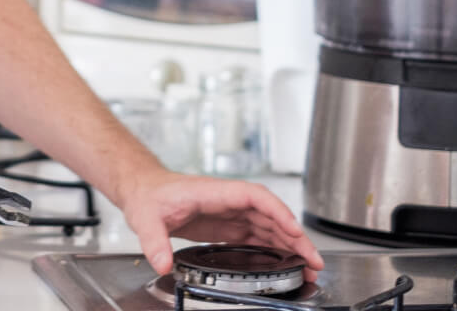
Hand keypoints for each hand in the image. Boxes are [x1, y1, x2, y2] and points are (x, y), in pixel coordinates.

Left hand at [117, 168, 324, 282]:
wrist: (143, 191)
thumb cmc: (148, 195)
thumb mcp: (144, 218)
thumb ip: (153, 241)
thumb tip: (163, 264)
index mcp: (213, 192)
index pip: (254, 195)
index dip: (277, 211)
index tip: (293, 229)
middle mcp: (227, 201)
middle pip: (270, 213)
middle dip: (294, 235)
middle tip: (312, 260)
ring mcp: (230, 213)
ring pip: (269, 225)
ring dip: (290, 244)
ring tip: (308, 266)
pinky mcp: (228, 226)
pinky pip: (258, 235)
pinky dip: (276, 247)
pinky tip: (287, 261)